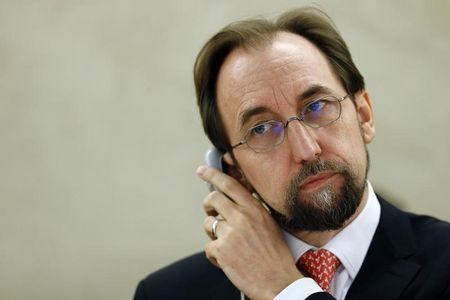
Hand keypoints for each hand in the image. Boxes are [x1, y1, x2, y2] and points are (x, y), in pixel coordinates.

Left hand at [197, 165, 302, 299]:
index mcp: (255, 209)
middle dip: (208, 205)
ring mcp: (231, 233)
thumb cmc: (275, 256)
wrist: (278, 282)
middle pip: (213, 198)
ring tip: (227, 244)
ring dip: (213, 233)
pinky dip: (215, 255)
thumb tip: (233, 203)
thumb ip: (251, 211)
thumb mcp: (269, 225)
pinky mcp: (222, 250)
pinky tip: (228, 261)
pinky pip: (208, 246)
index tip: (202, 171)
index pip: (230, 184)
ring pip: (208, 223)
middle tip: (212, 212)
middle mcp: (242, 217)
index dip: (213, 175)